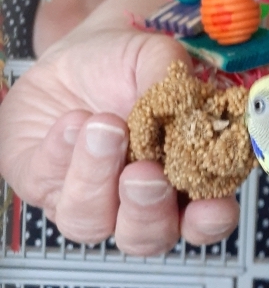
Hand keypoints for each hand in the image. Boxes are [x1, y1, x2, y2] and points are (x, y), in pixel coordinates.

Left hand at [0, 0, 239, 254]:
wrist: (80, 51)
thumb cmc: (131, 61)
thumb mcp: (158, 56)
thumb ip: (172, 80)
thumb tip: (183, 103)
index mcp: (181, 175)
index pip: (205, 218)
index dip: (209, 220)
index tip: (208, 204)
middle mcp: (137, 198)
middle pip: (146, 236)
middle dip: (145, 210)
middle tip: (141, 172)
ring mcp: (87, 197)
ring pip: (88, 220)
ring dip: (96, 176)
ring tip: (102, 126)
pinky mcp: (40, 182)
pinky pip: (45, 185)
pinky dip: (60, 153)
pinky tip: (73, 120)